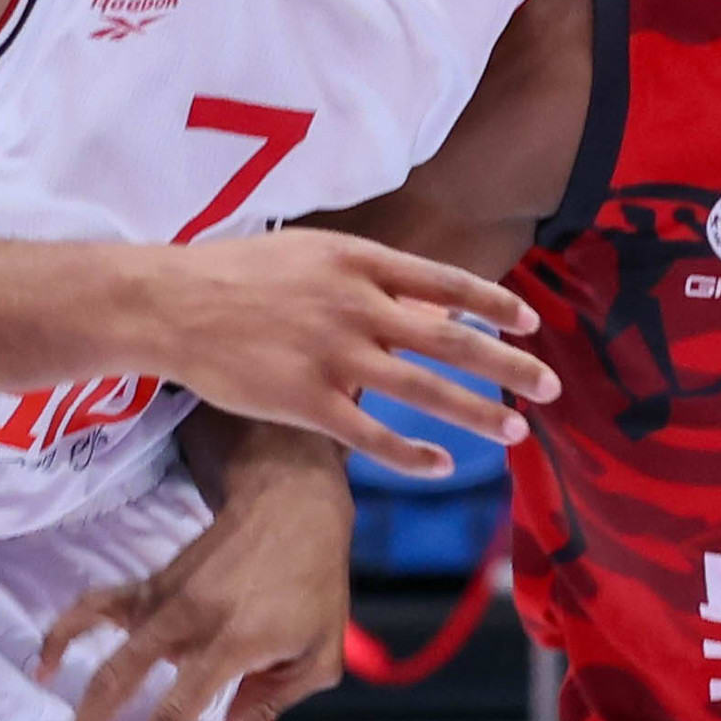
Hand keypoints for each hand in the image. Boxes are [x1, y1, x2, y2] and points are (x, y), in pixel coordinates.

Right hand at [37, 436, 353, 720]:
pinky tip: (46, 664)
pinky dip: (64, 634)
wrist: (291, 505)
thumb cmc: (315, 584)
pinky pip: (95, 608)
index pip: (176, 713)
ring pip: (102, 656)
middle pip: (116, 685)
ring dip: (72, 705)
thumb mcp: (320, 654)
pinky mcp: (150, 585)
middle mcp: (184, 622)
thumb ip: (272, 704)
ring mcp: (160, 600)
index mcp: (230, 644)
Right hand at [146, 230, 553, 472]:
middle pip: (450, 340)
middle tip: (552, 386)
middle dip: (508, 366)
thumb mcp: (312, 254)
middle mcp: (355, 307)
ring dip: (477, 414)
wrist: (169, 303)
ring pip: (423, 391)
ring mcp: (332, 356)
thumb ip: (373, 277)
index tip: (530, 324)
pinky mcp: (306, 401)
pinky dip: (413, 454)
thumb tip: (436, 304)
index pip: (445, 282)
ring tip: (516, 432)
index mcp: (359, 262)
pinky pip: (373, 436)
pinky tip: (444, 466)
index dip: (493, 305)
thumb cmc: (237, 274)